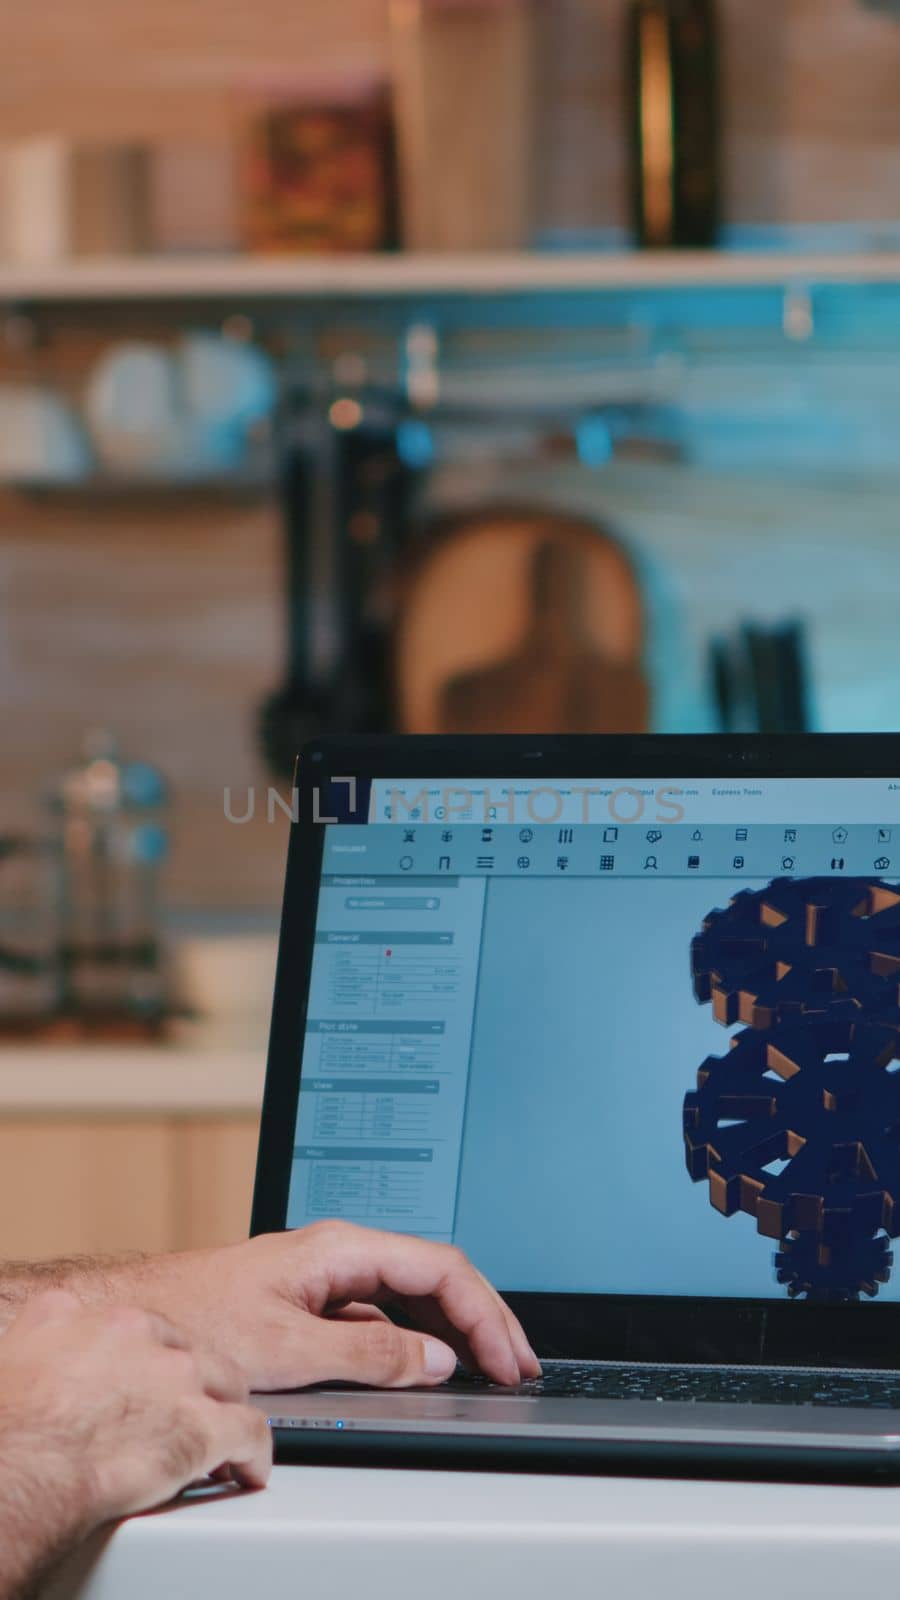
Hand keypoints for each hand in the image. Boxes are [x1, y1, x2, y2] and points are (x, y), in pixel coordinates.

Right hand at [0, 1289, 270, 1594]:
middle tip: (186, 1414)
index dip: (155, 1361)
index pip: (149, 1330)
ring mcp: (178, 1380)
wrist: (21, 1466)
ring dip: (225, 1411)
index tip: (153, 1382)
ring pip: (228, 1383)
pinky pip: (249, 1432)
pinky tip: (247, 1469)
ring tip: (221, 1441)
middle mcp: (146, 1338)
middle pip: (192, 1351)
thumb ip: (44, 1330)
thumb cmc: (11, 1424)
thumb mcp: (19, 1347)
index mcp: (103, 1318)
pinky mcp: (201, 1428)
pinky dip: (253, 1453)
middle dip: (195, 1383)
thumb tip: (43, 1337)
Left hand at [110, 1221, 541, 1391]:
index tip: (507, 1357)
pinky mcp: (317, 1304)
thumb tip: (435, 1360)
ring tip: (494, 1366)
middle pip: (436, 1275)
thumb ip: (367, 1355)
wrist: (134, 1320)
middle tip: (520, 1364)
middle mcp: (341, 1254)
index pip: (440, 1267)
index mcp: (341, 1247)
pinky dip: (421, 1341)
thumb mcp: (286, 1348)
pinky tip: (434, 1367)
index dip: (484, 1314)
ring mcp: (330, 1278)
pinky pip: (386, 1315)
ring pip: (414, 1295)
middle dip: (486, 1317)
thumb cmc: (193, 1319)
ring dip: (457, 1329)